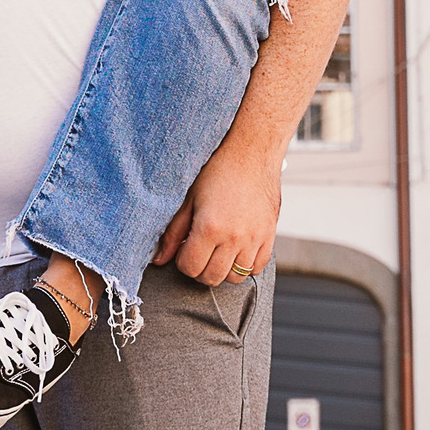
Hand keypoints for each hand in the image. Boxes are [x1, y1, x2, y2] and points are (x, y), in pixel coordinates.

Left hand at [154, 139, 281, 287]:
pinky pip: (257, 268)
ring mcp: (255, 239)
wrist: (251, 151)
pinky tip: (234, 249)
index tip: (182, 249)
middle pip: (212, 277)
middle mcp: (235, 237)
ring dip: (221, 269)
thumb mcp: (187, 198)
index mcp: (210, 227)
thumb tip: (159, 259)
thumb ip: (172, 232)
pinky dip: (244, 265)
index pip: (190, 267)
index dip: (182, 261)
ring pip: (235, 277)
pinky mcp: (270, 236)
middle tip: (196, 251)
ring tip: (215, 250)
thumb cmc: (217, 168)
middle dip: (199, 269)